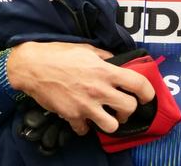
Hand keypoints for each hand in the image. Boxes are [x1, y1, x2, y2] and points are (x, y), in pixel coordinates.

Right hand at [6, 42, 154, 135]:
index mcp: (106, 71)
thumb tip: (117, 62)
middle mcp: (99, 89)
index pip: (138, 83)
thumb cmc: (59, 54)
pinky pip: (85, 130)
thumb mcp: (88, 49)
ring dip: (111, 122)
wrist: (32, 67)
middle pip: (129, 108)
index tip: (147, 96)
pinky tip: (82, 118)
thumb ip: (106, 57)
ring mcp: (86, 105)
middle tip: (122, 106)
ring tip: (106, 115)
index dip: (148, 92)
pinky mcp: (71, 115)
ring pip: (112, 126)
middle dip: (129, 109)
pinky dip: (85, 127)